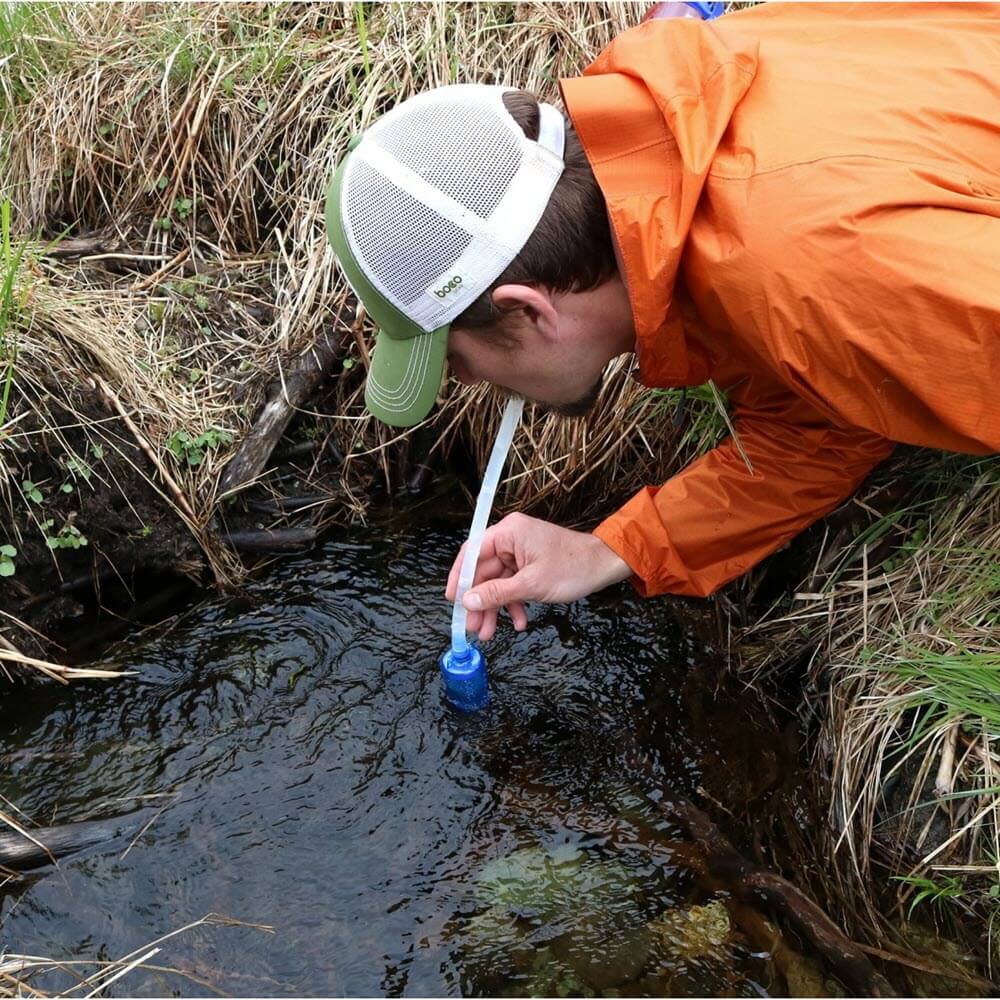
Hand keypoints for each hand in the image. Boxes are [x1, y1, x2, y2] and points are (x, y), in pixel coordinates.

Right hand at [444, 512, 632, 640]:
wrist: (604, 566)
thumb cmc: (573, 568)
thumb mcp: (531, 584)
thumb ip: (497, 593)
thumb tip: (468, 602)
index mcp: (508, 532)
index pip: (472, 553)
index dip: (459, 578)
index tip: (453, 601)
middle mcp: (511, 539)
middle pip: (483, 572)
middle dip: (480, 602)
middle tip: (473, 627)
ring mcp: (520, 552)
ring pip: (497, 582)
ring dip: (495, 608)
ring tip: (489, 633)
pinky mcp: (529, 565)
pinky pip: (513, 585)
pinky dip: (514, 603)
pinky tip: (519, 622)